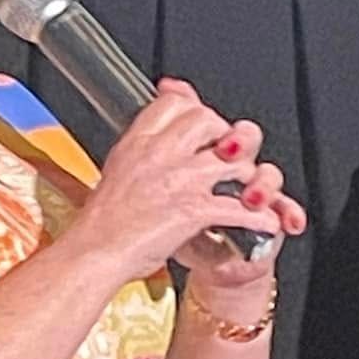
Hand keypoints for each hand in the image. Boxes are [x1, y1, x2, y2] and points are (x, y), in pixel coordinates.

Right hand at [73, 78, 304, 285]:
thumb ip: (141, 149)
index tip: (204, 127)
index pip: (175, 103)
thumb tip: (153, 136)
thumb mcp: (118, 170)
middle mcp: (159, 153)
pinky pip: (239, 207)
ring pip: (233, 160)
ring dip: (249, 178)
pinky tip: (264, 224)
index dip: (196, 110)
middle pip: (210, 121)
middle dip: (227, 136)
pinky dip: (259, 218)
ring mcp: (179, 180)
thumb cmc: (102, 224)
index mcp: (138, 142)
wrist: (94, 255)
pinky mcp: (192, 210)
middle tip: (232, 157)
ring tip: (252, 192)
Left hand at [174, 112, 306, 295]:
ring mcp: (253, 191)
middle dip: (242, 141)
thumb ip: (167, 128)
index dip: (215, 119)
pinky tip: (286, 219)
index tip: (205, 119)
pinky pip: (286, 211)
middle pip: (248, 139)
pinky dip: (289, 213)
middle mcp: (234, 167)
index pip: (217, 122)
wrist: (196, 258)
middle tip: (228, 151)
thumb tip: (168, 86)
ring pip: (269, 172)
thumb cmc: (178, 219)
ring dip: (263, 181)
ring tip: (251, 196)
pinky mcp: (269, 219)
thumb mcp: (163, 174)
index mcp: (208, 151)